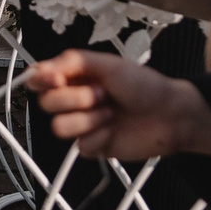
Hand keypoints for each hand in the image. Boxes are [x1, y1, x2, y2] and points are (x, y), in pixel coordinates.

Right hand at [23, 48, 210, 160]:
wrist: (170, 116)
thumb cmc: (145, 86)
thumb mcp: (109, 64)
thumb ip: (72, 62)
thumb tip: (40, 69)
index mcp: (76, 76)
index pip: (40, 79)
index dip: (42, 80)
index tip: (57, 78)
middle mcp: (76, 99)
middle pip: (47, 104)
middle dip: (75, 99)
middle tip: (101, 94)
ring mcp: (83, 123)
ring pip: (59, 127)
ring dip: (87, 119)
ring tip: (109, 113)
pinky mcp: (93, 145)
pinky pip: (80, 146)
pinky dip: (99, 136)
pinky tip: (113, 130)